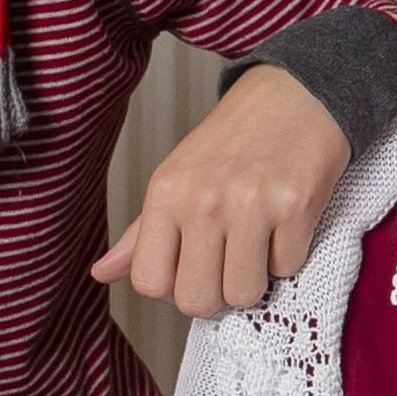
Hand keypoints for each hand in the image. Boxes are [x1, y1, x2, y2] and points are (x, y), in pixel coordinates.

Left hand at [94, 59, 351, 320]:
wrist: (295, 96)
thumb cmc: (234, 141)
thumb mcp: (177, 177)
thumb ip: (141, 232)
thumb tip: (101, 272)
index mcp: (165, 193)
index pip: (149, 282)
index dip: (174, 288)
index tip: (194, 268)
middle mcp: (202, 200)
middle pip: (197, 300)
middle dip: (217, 294)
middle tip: (230, 263)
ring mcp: (250, 204)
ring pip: (244, 294)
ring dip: (255, 279)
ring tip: (258, 243)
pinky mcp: (295, 206)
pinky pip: (286, 269)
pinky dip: (288, 255)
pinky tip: (285, 224)